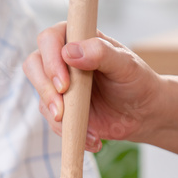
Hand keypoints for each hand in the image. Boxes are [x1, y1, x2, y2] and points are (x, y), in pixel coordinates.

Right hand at [23, 22, 163, 151]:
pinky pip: (53, 121)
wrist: (143, 114)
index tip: (65, 84)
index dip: (51, 60)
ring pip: (41, 96)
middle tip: (61, 110)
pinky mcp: (62, 109)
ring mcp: (60, 85)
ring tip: (90, 130)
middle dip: (45, 90)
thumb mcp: (125, 65)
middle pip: (34, 65)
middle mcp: (64, 60)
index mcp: (78, 39)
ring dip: (58, 116)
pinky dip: (70, 132)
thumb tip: (69, 52)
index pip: (49, 39)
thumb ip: (100, 53)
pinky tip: (94, 138)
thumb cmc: (137, 82)